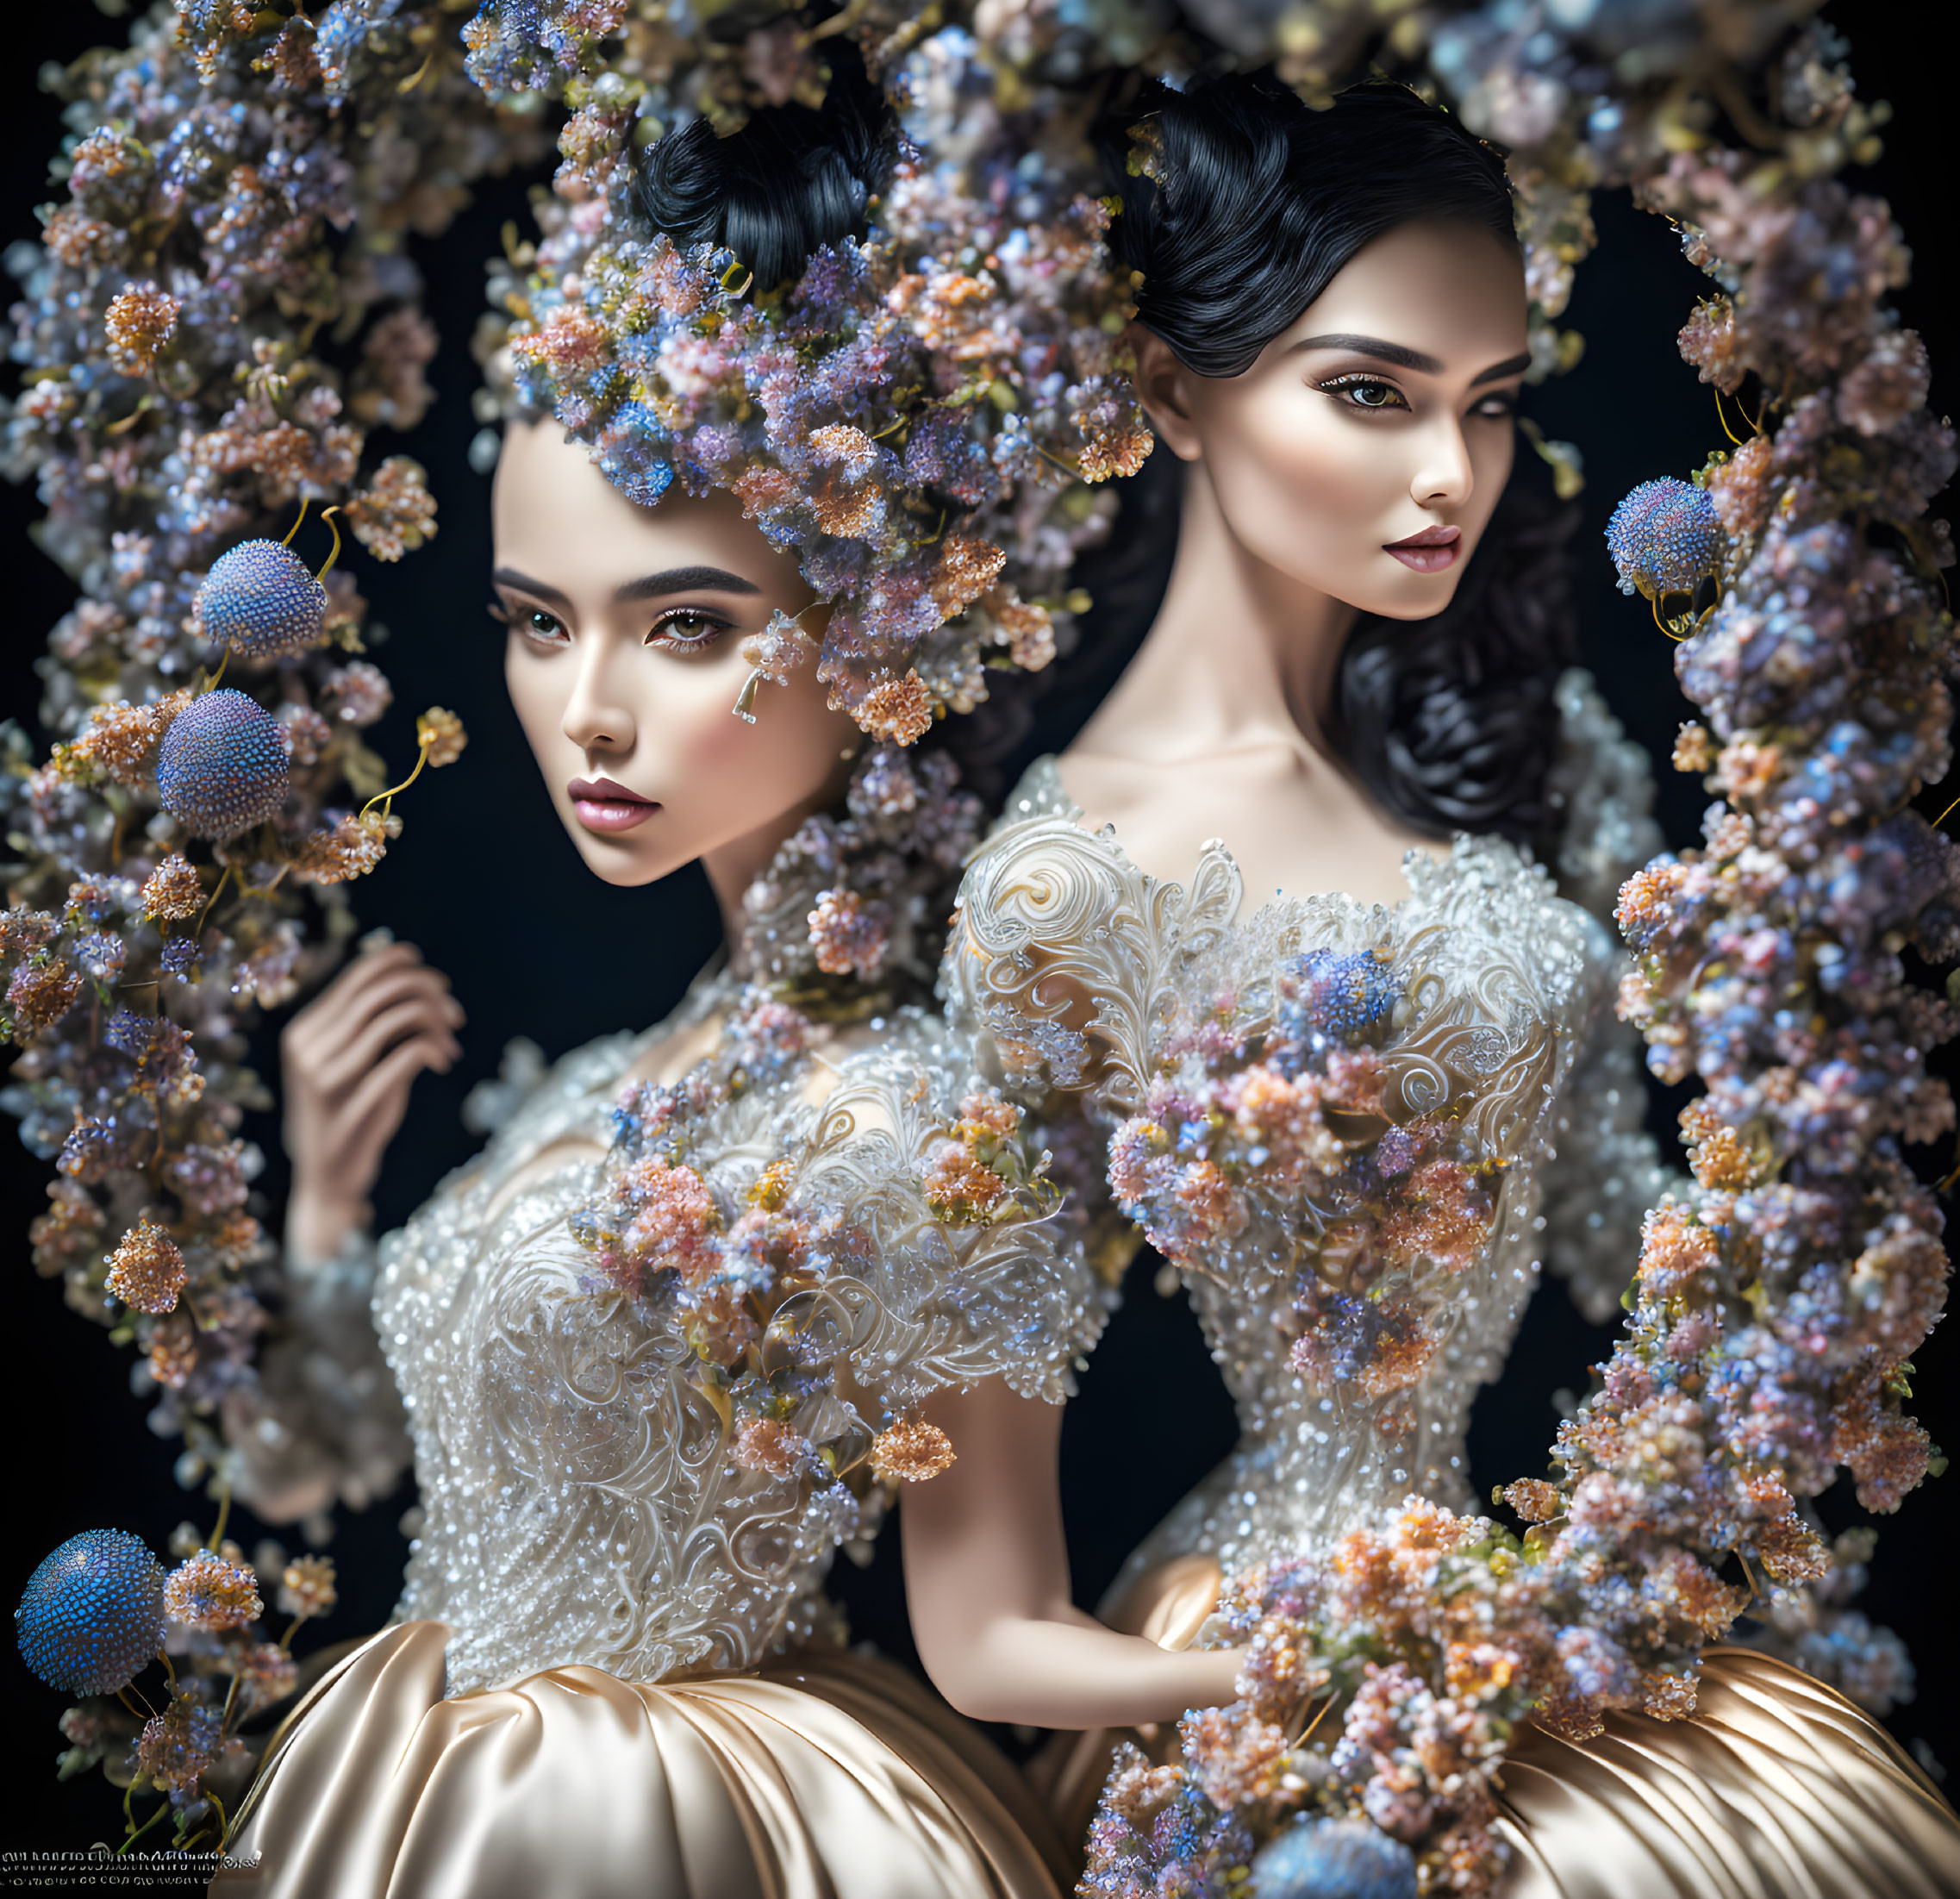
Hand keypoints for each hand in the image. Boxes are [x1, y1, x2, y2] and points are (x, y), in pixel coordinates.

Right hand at [282, 941, 462, 1262]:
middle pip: (379, 991)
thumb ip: (371, 1024)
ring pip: (392, 1018)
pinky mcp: (352, 1108)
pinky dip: (433, 1049)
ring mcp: (326, 1079)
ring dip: (435, 1021)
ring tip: (452, 1043)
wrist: (328, 1179)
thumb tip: (415, 978)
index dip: (402, 964)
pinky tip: (445, 1061)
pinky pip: (403, 1056)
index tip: (437, 980)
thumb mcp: (355, 1063)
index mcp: (305, 1030)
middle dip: (427, 991)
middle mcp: (308, 1048)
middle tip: (455, 1014)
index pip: (358, 976)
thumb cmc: (351, 1112)